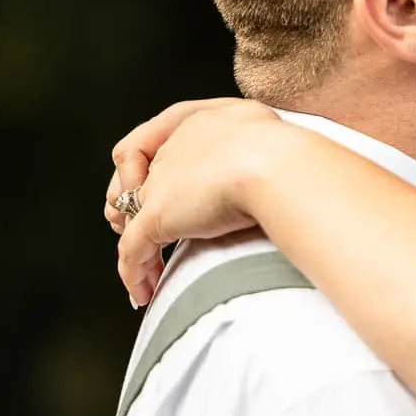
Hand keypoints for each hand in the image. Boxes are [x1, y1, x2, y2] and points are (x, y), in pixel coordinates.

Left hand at [110, 99, 289, 305]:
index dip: (155, 173)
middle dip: (131, 210)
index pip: (161, 145)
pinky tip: (143, 292)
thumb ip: (256, 153)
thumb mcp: (268, 141)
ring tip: (144, 270)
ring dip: (135, 244)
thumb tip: (263, 174)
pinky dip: (134, 274)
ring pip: (130, 216)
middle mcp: (174, 146)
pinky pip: (132, 249)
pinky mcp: (156, 215)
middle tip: (137, 234)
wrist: (274, 164)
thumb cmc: (285, 154)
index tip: (165, 196)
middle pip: (136, 179)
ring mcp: (161, 183)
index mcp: (201, 122)